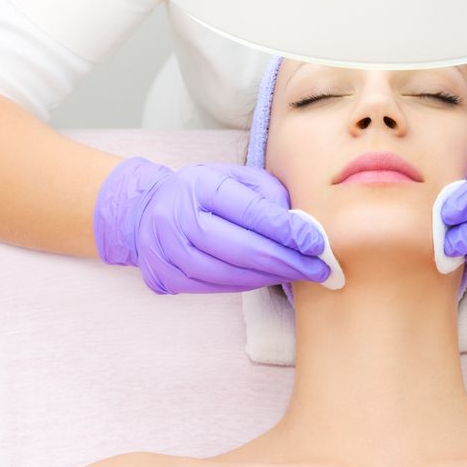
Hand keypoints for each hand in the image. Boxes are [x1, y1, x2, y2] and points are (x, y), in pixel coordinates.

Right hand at [94, 157, 329, 293]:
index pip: (250, 212)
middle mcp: (179, 217)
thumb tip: (305, 226)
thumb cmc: (204, 192)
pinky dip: (247, 285)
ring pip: (227, 274)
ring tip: (300, 275)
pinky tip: (270, 279)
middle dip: (286, 262)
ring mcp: (168, 251)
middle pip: (239, 248)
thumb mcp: (235, 178)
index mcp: (200, 185)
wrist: (147, 211)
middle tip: (320, 270)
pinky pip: (215, 287)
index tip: (318, 243)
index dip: (287, 230)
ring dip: (270, 278)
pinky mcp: (166, 277)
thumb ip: (269, 196)